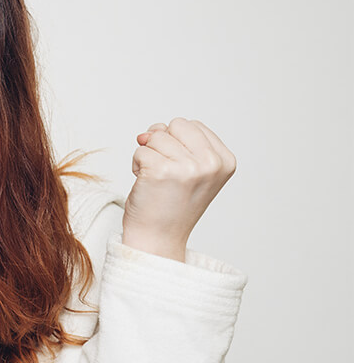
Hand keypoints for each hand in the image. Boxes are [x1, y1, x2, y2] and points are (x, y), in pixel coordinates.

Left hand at [122, 118, 235, 261]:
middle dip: (163, 144)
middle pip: (175, 125)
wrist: (158, 237)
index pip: (192, 125)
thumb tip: (146, 133)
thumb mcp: (188, 169)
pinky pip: (140, 150)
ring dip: (148, 155)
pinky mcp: (161, 171)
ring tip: (157, 180)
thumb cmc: (170, 204)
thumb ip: (176, 142)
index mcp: (225, 160)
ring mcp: (188, 167)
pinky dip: (137, 165)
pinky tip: (146, 184)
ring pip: (155, 136)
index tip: (180, 170)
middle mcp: (211, 163)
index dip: (177, 143)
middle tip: (166, 173)